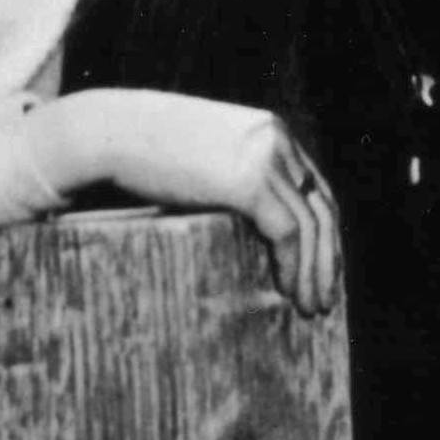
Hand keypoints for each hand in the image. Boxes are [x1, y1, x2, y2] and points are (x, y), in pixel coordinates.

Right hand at [24, 89, 340, 315]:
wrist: (111, 132)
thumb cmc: (144, 148)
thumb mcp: (203, 154)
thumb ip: (231, 174)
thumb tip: (249, 219)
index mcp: (271, 130)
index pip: (314, 188)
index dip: (324, 233)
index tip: (323, 269)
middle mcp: (277, 140)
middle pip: (322, 207)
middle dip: (328, 258)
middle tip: (325, 300)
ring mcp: (266, 158)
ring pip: (310, 225)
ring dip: (315, 273)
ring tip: (310, 308)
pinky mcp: (249, 182)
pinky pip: (287, 233)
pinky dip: (293, 267)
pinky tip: (287, 292)